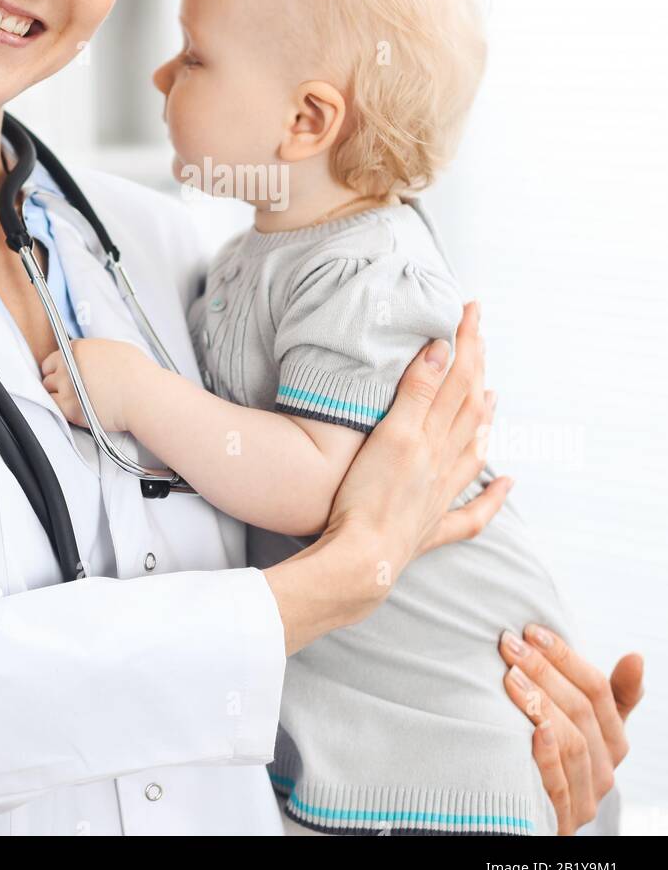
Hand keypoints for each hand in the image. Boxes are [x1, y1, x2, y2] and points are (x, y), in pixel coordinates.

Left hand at [40, 338, 146, 431]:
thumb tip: (92, 358)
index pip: (54, 357)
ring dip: (57, 395)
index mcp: (78, 348)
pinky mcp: (69, 407)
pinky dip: (61, 409)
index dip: (59, 367)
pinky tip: (73, 409)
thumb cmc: (137, 374)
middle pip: (48, 374)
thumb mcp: (115, 349)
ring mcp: (66, 386)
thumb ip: (95, 352)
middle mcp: (67, 365)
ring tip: (72, 400)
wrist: (143, 395)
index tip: (64, 374)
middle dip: (56, 381)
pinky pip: (54, 407)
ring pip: (48, 391)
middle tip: (67, 388)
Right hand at [324, 301, 511, 617]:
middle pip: (468, 407)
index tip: (470, 309)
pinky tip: (507, 485)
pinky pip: (472, 512)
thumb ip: (418, 393)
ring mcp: (440, 496)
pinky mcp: (430, 526)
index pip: (456, 379)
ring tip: (493, 395)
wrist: (361, 560)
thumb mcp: (392, 435)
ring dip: (485, 419)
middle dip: (476, 367)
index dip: (465, 342)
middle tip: (479, 333)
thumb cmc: (367, 499)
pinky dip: (493, 497)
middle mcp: (443, 463)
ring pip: (473, 450)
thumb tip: (443, 349)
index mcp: (431, 436)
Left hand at [499, 626, 644, 834]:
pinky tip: (531, 730)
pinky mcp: (560, 820)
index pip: (598, 690)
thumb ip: (611, 696)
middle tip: (510, 645)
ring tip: (510, 676)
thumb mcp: (587, 726)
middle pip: (581, 712)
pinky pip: (558, 785)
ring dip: (540, 705)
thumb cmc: (557, 757)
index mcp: (614, 742)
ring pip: (571, 743)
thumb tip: (636, 657)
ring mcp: (584, 798)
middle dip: (543, 671)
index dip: (566, 657)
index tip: (532, 630)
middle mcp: (604, 771)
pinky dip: (547, 755)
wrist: (531, 818)